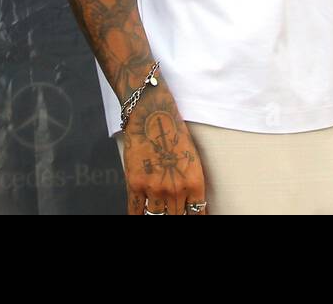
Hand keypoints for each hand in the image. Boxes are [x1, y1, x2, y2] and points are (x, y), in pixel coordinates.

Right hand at [121, 87, 207, 214]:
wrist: (152, 115)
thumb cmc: (174, 133)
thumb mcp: (192, 160)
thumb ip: (191, 185)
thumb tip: (191, 205)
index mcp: (194, 183)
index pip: (196, 214)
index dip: (192, 217)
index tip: (187, 216)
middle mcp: (176, 190)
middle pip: (176, 217)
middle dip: (174, 215)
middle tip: (171, 210)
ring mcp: (154, 189)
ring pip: (156, 217)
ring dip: (157, 215)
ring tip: (158, 211)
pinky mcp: (135, 185)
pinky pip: (136, 212)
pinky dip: (138, 216)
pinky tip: (141, 216)